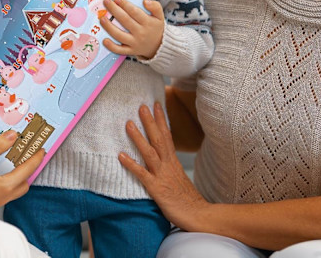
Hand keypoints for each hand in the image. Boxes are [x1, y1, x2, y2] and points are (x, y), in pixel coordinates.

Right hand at [0, 131, 43, 214]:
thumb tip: (13, 136)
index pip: (27, 170)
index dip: (36, 158)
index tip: (42, 150)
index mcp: (5, 186)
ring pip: (13, 191)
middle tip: (28, 157)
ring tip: (13, 165)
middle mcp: (3, 198)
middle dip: (29, 171)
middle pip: (23, 184)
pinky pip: (2, 195)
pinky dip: (4, 184)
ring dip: (16, 178)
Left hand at [100, 0, 163, 58]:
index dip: (125, 4)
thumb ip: (155, 7)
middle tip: (106, 2)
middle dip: (114, 10)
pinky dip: (111, 46)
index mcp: (148, 23)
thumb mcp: (160, 16)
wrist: (160, 46)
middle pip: (125, 20)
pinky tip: (104, 40)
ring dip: (109, 27)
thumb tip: (145, 1)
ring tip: (102, 18)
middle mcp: (140, 33)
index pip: (134, 12)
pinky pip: (119, 50)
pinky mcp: (130, 51)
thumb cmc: (156, 28)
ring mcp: (135, 43)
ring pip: (119, 35)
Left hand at [119, 102, 207, 229]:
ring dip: (138, 137)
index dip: (161, 120)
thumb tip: (163, 161)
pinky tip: (121, 156)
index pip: (167, 136)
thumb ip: (169, 168)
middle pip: (158, 139)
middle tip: (142, 105)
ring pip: (149, 152)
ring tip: (128, 124)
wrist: (200, 216)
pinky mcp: (157, 188)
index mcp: (173, 162)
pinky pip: (142, 174)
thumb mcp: (178, 178)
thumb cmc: (188, 200)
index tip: (156, 105)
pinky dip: (131, 164)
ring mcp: (162, 175)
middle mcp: (168, 164)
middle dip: (150, 121)